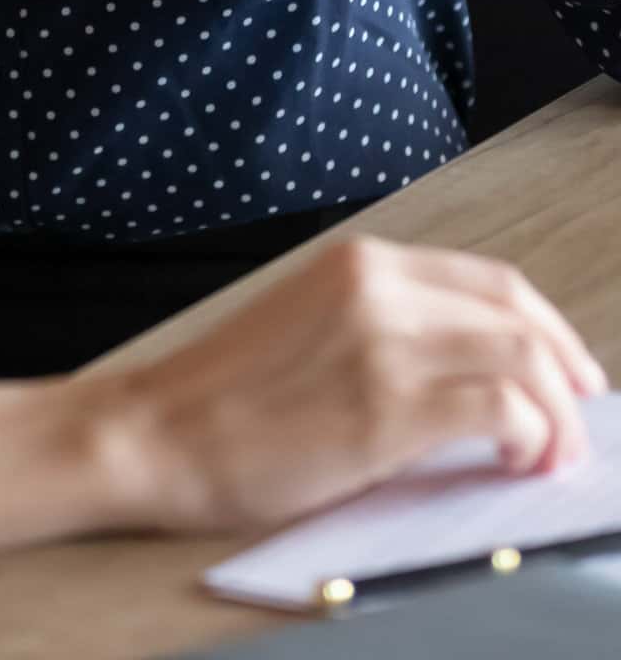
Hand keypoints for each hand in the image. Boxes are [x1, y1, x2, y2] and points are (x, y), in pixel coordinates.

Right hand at [0, 238, 607, 562]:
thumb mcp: (307, 330)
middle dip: (570, 377)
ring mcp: (381, 341)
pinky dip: (529, 441)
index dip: (549, 333)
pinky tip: (513, 466)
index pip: (491, 282)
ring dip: (558, 418)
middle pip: (520, 315)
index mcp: (354, 262)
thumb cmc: (219, 398)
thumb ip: (384, 332)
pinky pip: (503, 412)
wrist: (152, 432)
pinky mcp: (385, 405)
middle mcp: (373, 285)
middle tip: (576, 430)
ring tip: (545, 460)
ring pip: (525, 360)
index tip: (571, 379)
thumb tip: (481, 375)